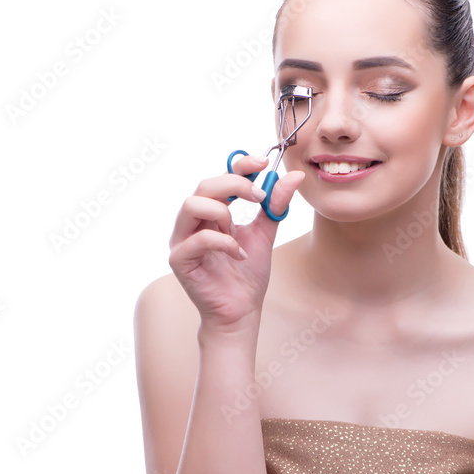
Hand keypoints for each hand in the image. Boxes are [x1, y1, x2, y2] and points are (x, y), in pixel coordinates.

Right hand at [168, 154, 304, 328]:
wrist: (241, 310)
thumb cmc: (247, 274)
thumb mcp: (265, 233)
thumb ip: (275, 205)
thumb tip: (294, 176)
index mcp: (212, 212)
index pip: (219, 177)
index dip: (238, 165)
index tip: (261, 163)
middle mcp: (193, 222)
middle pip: (204, 185)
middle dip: (235, 185)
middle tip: (259, 197)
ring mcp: (182, 239)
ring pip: (192, 204)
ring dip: (222, 212)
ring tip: (238, 232)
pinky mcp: (179, 260)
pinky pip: (198, 239)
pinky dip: (224, 243)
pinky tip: (239, 255)